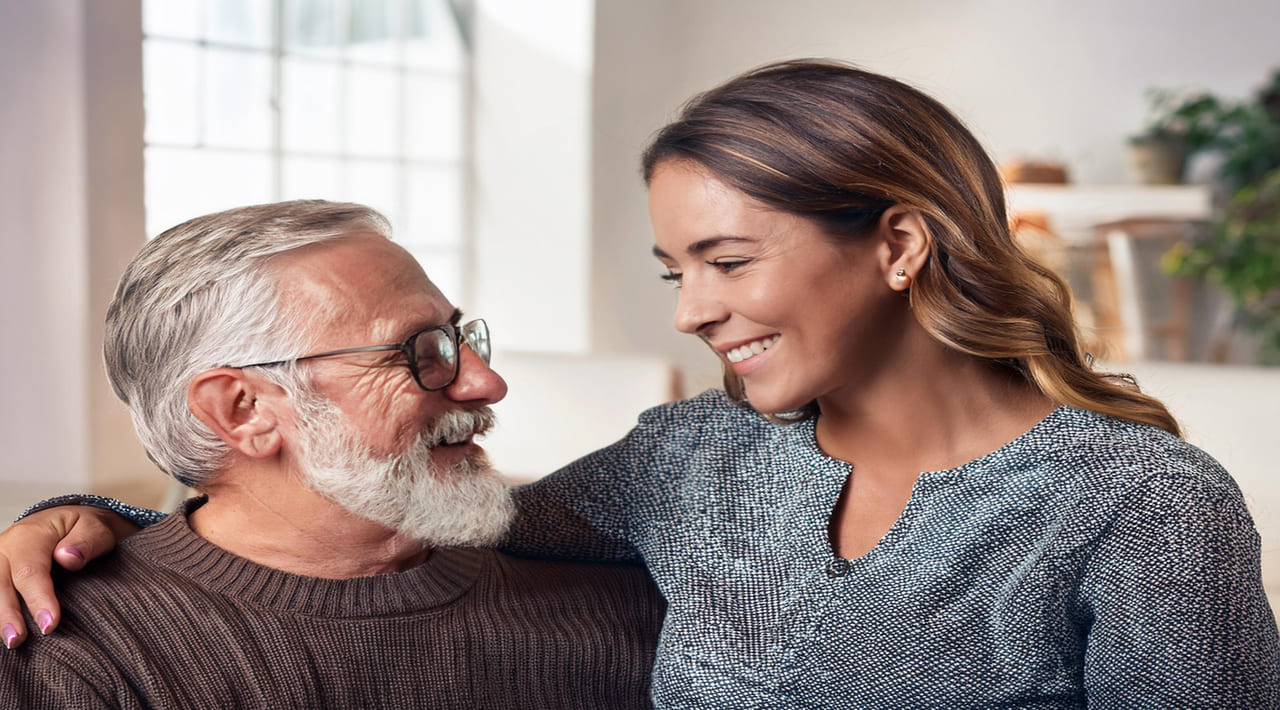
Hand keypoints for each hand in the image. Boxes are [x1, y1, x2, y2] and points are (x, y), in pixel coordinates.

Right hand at [0, 506, 138, 648]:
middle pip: (0, 584)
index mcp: (30, 536)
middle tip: (17, 640)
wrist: (68, 521)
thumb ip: (85, 542)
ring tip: (10, 642)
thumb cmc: (82, 528)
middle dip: (8, 615)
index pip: (30, 571)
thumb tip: (68, 559)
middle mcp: (6, 548)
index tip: (50, 624)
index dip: (39, 599)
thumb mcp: (94, 528)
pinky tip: (3, 629)